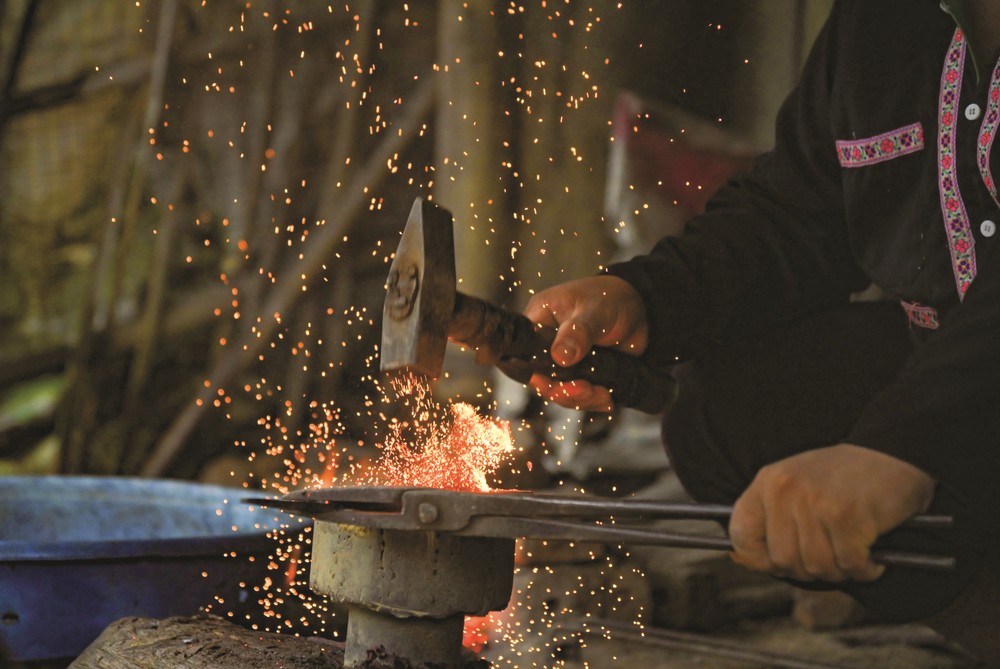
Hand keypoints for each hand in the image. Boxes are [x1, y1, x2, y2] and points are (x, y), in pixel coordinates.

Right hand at [523, 275, 647, 410]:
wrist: (639, 306)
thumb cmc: (611, 297)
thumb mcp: (595, 311)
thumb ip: (578, 332)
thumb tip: (560, 357)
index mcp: (540, 320)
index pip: (525, 352)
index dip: (534, 372)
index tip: (553, 383)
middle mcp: (547, 343)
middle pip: (542, 378)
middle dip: (563, 391)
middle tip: (584, 390)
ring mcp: (565, 361)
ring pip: (562, 390)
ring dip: (581, 399)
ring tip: (601, 394)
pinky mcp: (582, 373)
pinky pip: (580, 394)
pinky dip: (593, 400)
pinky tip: (607, 399)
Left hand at [729, 444, 935, 581]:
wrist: (890, 453)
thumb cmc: (842, 477)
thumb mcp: (794, 486)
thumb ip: (771, 520)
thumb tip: (743, 560)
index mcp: (767, 483)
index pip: (741, 535)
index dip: (758, 560)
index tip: (780, 564)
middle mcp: (785, 492)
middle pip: (783, 561)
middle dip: (809, 570)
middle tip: (831, 558)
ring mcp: (815, 503)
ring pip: (818, 567)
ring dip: (841, 570)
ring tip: (852, 552)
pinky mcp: (847, 516)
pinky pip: (850, 565)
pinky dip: (865, 569)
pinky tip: (871, 556)